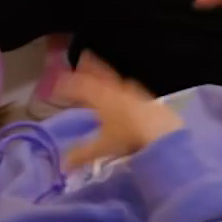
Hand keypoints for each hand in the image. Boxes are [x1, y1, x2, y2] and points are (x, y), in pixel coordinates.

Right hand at [58, 53, 184, 170]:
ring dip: (106, 74)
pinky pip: (129, 88)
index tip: (58, 83)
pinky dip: (121, 86)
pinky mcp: (148, 99)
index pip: (80, 86)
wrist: (163, 132)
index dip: (68, 84)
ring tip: (100, 73)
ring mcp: (134, 92)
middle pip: (100, 74)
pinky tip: (124, 92)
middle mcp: (117, 90)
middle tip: (84, 57)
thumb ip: (83, 154)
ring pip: (115, 79)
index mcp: (101, 97)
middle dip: (90, 66)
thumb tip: (65, 164)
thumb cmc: (129, 136)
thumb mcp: (103, 146)